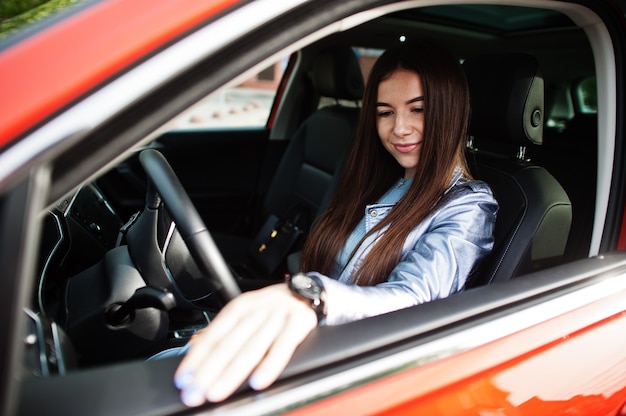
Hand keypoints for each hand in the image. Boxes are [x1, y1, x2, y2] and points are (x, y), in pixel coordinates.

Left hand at [174, 283, 316, 405]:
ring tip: (217, 392)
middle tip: (194, 392)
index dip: (196, 359)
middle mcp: (257, 310)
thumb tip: (198, 361)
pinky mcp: (299, 323)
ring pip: (252, 348)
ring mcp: (278, 316)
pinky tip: (258, 381)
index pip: (212, 336)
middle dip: (208, 372)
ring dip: (232, 373)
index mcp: (239, 307)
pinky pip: (283, 347)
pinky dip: (270, 365)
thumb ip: (228, 333)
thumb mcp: (248, 312)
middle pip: (228, 344)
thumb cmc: (273, 309)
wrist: (308, 291)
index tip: (184, 380)